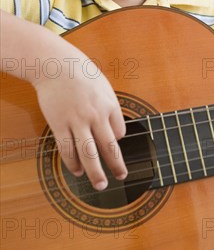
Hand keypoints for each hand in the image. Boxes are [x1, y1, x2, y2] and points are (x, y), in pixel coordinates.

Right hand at [33, 51, 126, 190]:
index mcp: (109, 105)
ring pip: (88, 154)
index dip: (117, 140)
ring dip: (95, 172)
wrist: (56, 64)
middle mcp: (95, 115)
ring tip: (100, 184)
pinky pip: (67, 149)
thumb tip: (115, 131)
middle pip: (109, 147)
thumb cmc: (82, 74)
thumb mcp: (104, 86)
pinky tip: (77, 171)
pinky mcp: (59, 124)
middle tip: (122, 177)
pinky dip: (73, 163)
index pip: (120, 132)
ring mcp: (76, 121)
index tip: (113, 144)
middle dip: (117, 165)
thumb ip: (110, 107)